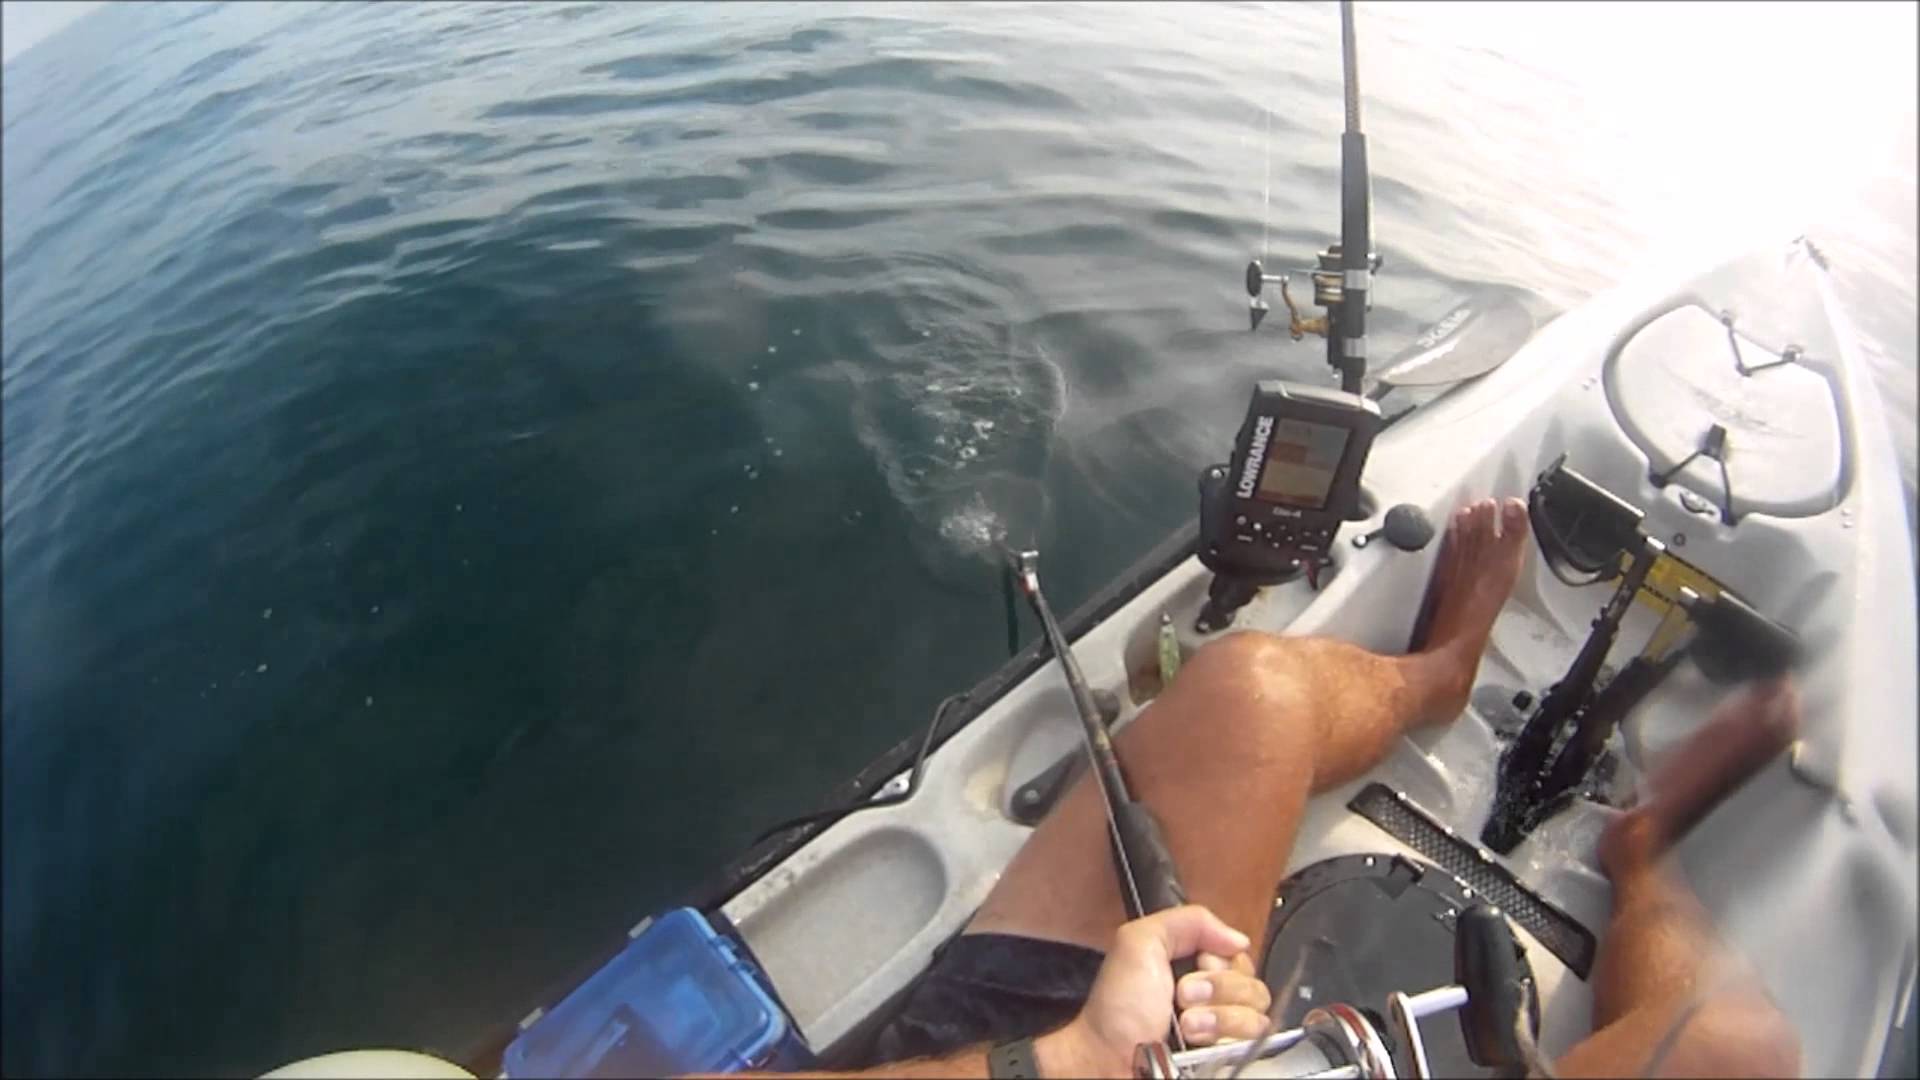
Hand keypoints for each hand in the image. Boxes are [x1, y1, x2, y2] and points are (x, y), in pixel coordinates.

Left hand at [1036, 905, 1268, 1077]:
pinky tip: (1198, 1041)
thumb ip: (1188, 921)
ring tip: (1186, 1024)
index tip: (1195, 967)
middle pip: (1252, 979)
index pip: (1237, 953)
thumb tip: (1238, 938)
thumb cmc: (1119, 1008)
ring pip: (1257, 1010)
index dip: (1219, 959)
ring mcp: (1223, 1028)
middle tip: (1182, 996)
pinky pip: (1256, 1040)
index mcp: (1193, 964)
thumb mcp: (1139, 942)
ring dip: (1219, 1015)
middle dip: (1218, 986)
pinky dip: (1226, 1036)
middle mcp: (1213, 994)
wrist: (1109, 1060)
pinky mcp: (1229, 1055)